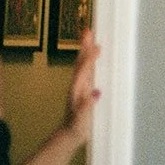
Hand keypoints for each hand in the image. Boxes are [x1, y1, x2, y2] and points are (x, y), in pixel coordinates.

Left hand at [63, 29, 100, 143]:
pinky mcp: (83, 90)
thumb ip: (86, 106)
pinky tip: (95, 58)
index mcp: (77, 90)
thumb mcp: (81, 119)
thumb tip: (94, 93)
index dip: (89, 57)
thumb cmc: (76, 128)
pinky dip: (90, 61)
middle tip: (88, 30)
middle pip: (81, 62)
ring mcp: (79, 87)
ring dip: (86, 51)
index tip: (96, 45)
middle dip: (84, 46)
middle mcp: (77, 85)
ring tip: (91, 38)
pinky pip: (87, 71)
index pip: (84, 70)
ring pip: (83, 65)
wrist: (68, 135)